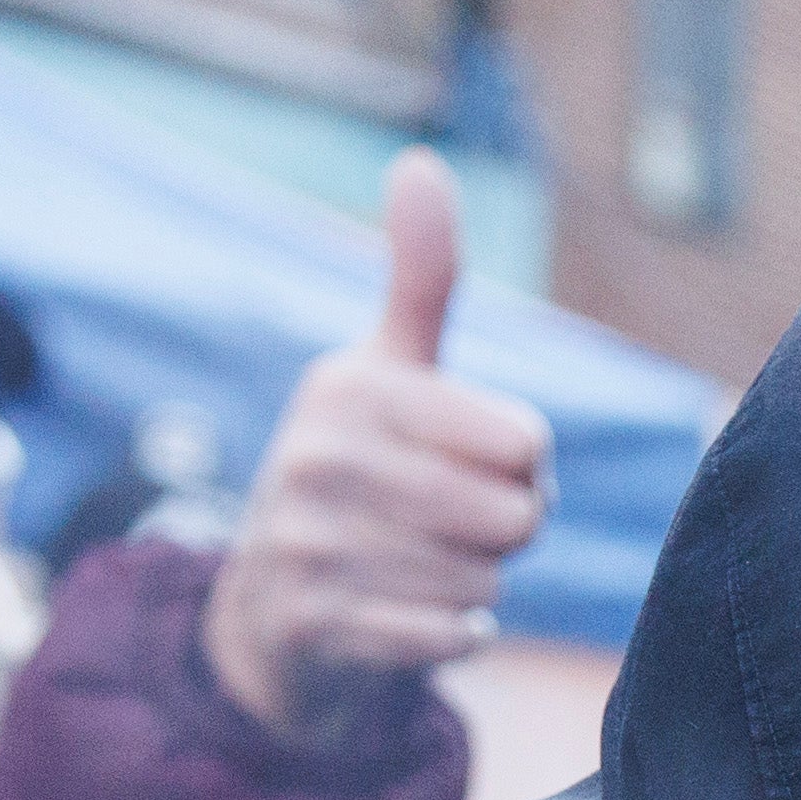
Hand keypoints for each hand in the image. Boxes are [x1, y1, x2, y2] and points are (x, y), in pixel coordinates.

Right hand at [202, 151, 541, 740]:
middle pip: (515, 517)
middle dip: (503, 534)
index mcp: (348, 385)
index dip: (523, 470)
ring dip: (473, 586)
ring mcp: (304, 542)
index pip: (525, 445)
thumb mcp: (387, 366)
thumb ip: (421, 276)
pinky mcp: (313, 624)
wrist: (275, 608)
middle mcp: (314, 454)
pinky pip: (450, 637)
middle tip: (444, 526)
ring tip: (411, 566)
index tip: (466, 464)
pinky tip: (402, 616)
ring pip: (486, 580)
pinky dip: (450, 636)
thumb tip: (420, 162)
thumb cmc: (363, 471)